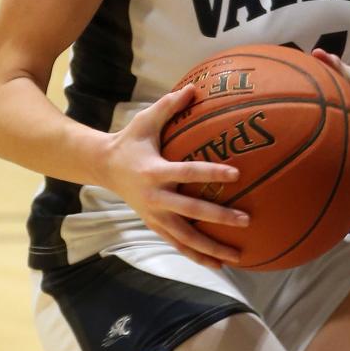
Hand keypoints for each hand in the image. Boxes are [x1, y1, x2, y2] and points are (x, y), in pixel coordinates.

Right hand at [102, 85, 247, 268]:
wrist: (103, 167)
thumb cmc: (130, 140)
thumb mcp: (146, 119)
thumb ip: (170, 105)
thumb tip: (195, 86)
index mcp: (155, 171)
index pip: (188, 172)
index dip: (212, 172)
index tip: (237, 173)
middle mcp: (156, 198)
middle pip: (191, 212)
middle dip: (219, 217)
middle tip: (246, 220)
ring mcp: (155, 216)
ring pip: (186, 238)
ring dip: (211, 248)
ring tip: (238, 256)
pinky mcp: (155, 226)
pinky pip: (179, 244)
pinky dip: (198, 255)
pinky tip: (219, 264)